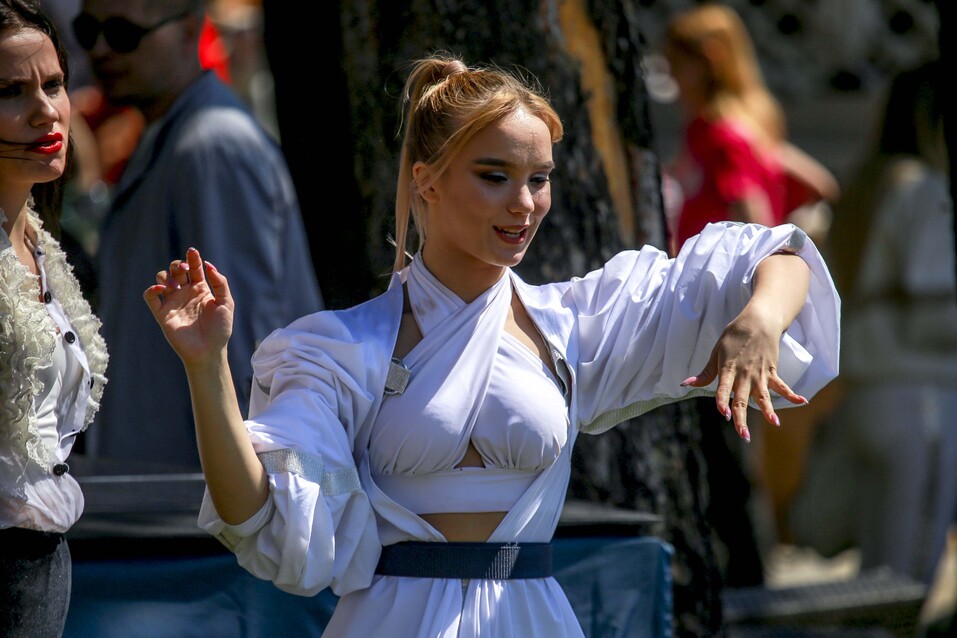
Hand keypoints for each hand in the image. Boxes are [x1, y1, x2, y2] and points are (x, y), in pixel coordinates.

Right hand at [143, 247, 233, 365]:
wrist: (209, 351)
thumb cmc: (220, 329)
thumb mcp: (226, 303)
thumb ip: (220, 283)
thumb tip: (208, 265)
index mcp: (201, 289)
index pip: (194, 268)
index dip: (193, 259)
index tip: (193, 252)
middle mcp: (185, 293)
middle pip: (176, 270)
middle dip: (178, 265)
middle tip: (185, 271)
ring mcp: (173, 302)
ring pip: (162, 279)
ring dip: (166, 275)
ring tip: (176, 284)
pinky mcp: (162, 313)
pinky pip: (150, 297)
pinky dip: (152, 289)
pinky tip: (162, 289)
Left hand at [680, 307, 807, 441]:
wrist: (758, 321)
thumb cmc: (733, 336)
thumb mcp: (716, 352)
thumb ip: (705, 373)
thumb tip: (685, 384)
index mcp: (728, 369)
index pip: (723, 388)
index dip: (722, 401)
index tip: (724, 414)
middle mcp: (744, 374)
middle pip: (741, 399)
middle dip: (741, 418)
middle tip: (743, 435)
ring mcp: (759, 374)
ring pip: (763, 396)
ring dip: (768, 410)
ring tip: (774, 423)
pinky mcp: (771, 371)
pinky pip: (782, 385)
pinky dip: (791, 394)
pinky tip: (802, 402)